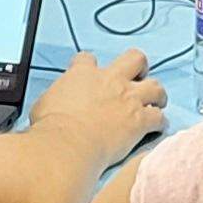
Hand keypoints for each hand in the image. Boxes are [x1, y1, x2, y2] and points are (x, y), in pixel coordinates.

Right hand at [29, 49, 167, 158]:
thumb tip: (51, 106)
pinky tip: (157, 127)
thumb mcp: (42, 105)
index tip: (91, 73)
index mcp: (82, 74)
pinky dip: (160, 122)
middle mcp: (110, 80)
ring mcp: (128, 99)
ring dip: (157, 94)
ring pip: (156, 86)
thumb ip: (54, 99)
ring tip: (156, 102)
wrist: (67, 144)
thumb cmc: (51, 128)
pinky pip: (159, 117)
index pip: (88, 59)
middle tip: (137, 78)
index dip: (91, 66)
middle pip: (135, 58)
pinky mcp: (139, 120)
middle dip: (139, 67)